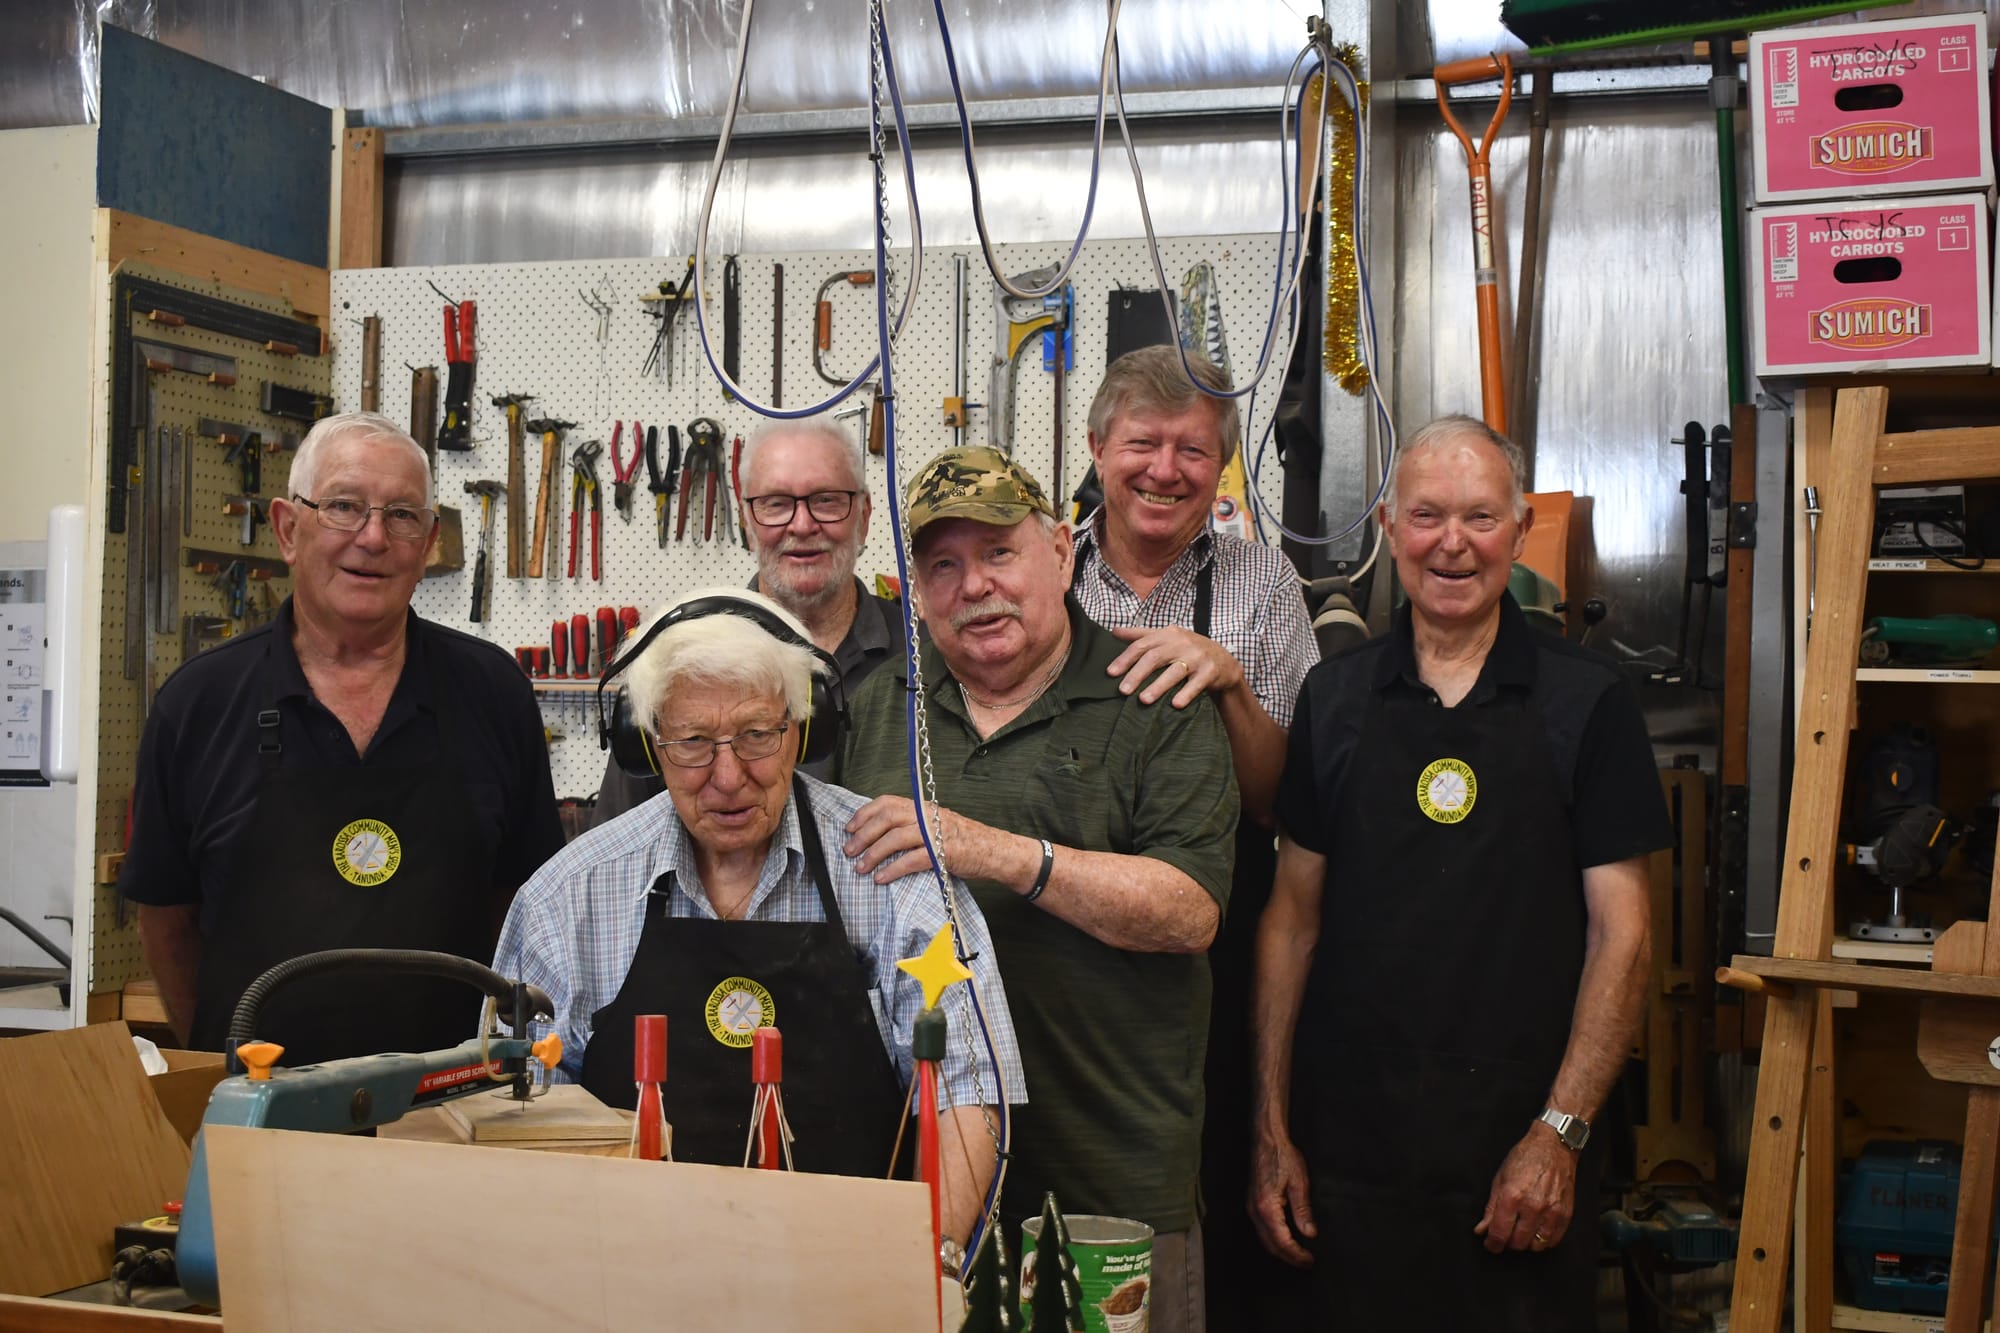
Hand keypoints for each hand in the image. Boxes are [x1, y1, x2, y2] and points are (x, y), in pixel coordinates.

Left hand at [844, 796, 1010, 884]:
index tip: (849, 827)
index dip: (865, 814)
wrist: (993, 850)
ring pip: (896, 838)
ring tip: (860, 868)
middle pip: (887, 818)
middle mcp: (927, 815)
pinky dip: (893, 869)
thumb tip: (880, 834)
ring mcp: (935, 833)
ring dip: (874, 854)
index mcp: (922, 806)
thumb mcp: (935, 824)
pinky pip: (912, 860)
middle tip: (848, 851)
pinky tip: (881, 878)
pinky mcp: (942, 853)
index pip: (887, 802)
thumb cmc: (962, 840)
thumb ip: (912, 824)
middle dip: (863, 835)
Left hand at [1107, 625, 1242, 708]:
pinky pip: (1196, 684)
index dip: (1125, 658)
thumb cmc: (1188, 650)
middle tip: (1123, 690)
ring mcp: (1197, 657)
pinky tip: (1175, 705)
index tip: (1110, 673)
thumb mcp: (1167, 638)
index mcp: (1168, 634)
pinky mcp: (1210, 671)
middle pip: (1155, 657)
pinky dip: (1186, 693)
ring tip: (1144, 700)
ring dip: (1159, 686)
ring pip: (1175, 671)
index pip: (1142, 644)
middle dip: (1137, 674)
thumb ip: (1141, 635)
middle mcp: (1182, 643)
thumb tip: (1114, 631)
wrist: (1223, 661)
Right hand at [1248, 1126, 1317, 1267]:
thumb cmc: (1283, 1157)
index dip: (1297, 1254)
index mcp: (1267, 1207)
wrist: (1267, 1139)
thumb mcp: (1300, 1182)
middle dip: (1289, 1257)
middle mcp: (1255, 1211)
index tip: (1310, 1260)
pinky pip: (1261, 1230)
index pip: (1282, 1241)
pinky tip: (1286, 1240)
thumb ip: (1303, 1210)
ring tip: (1299, 1255)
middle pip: (1271, 1245)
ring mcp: (1251, 1208)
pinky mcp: (1252, 1204)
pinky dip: (1274, 1241)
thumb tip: (1310, 1234)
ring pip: (1264, 1240)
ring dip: (1281, 1251)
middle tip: (1307, 1263)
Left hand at [1472, 1125, 1576, 1254]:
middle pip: (1518, 1243)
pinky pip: (1553, 1240)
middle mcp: (1533, 1206)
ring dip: (1526, 1243)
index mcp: (1513, 1196)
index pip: (1499, 1233)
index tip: (1490, 1244)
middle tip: (1505, 1234)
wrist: (1554, 1146)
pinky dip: (1543, 1241)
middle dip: (1508, 1243)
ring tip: (1521, 1231)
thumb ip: (1491, 1208)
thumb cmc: (1526, 1158)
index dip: (1492, 1243)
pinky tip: (1536, 1231)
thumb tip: (1482, 1229)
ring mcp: (1551, 1212)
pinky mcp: (1566, 1214)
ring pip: (1536, 1246)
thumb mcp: (1500, 1178)